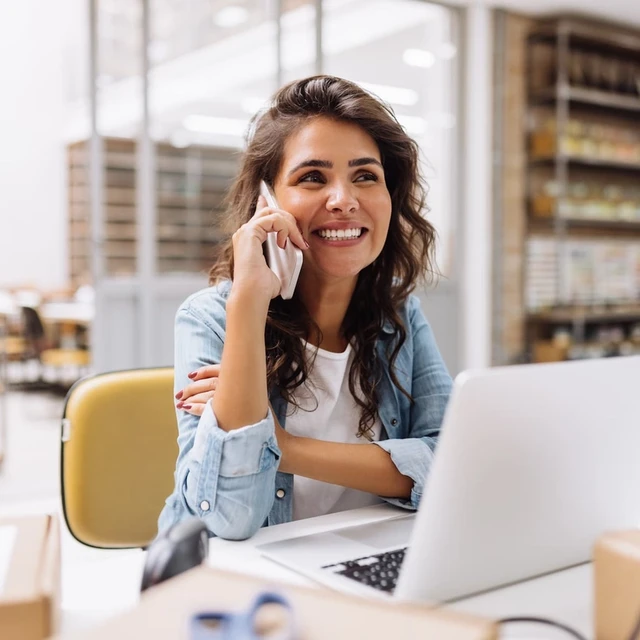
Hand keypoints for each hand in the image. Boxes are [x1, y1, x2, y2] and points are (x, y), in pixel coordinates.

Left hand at [176, 365, 293, 457]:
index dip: (205, 371)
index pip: (223, 370)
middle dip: (194, 386)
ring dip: (192, 397)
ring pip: (209, 394)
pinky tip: (187, 408)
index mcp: (249, 383)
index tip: (192, 374)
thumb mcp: (257, 401)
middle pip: (212, 383)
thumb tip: (222, 386)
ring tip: (180, 401)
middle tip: (181, 392)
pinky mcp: (232, 417)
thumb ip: (243, 391)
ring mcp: (238, 403)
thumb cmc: (265, 424)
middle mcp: (244, 389)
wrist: (276, 443)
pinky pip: (209, 408)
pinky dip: (196, 407)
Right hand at [231, 194, 307, 299]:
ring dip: (290, 225)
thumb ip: (282, 256)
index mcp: (248, 241)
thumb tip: (295, 251)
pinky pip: (272, 219)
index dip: (268, 206)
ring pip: (272, 213)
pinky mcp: (249, 232)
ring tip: (297, 242)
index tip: (278, 203)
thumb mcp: (277, 269)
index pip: (259, 216)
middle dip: (289, 220)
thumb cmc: (263, 289)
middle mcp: (244, 234)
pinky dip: (285, 228)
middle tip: (299, 239)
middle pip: (269, 212)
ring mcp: (245, 232)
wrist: (253, 296)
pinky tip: (286, 242)